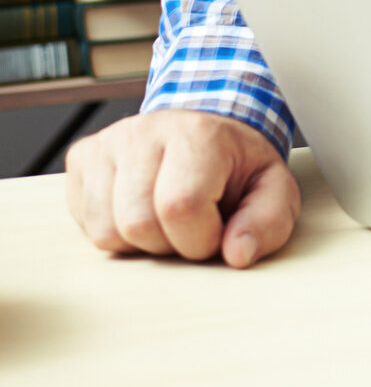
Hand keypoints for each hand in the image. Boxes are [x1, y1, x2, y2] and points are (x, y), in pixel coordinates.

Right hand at [66, 109, 299, 267]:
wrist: (206, 132)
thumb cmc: (237, 166)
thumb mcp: (272, 189)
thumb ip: (268, 223)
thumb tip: (238, 255)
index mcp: (198, 134)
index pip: (180, 207)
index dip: (200, 239)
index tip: (217, 230)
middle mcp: (145, 131)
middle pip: (137, 224)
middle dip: (169, 243)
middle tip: (191, 224)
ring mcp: (108, 143)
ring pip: (105, 231)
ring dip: (140, 242)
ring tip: (166, 218)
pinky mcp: (83, 157)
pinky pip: (85, 223)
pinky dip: (115, 232)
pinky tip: (140, 210)